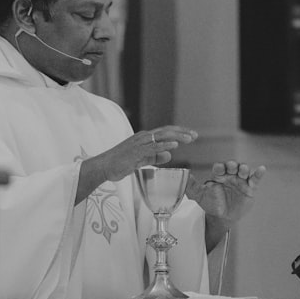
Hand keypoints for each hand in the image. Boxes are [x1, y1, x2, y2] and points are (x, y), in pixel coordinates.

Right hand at [75, 126, 196, 203]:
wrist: (104, 166)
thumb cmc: (120, 163)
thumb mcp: (141, 160)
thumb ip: (154, 157)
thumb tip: (169, 154)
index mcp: (145, 139)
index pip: (165, 132)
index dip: (179, 133)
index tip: (191, 135)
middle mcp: (143, 137)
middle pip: (166, 131)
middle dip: (182, 132)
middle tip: (195, 135)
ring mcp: (139, 143)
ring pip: (161, 136)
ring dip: (177, 136)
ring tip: (189, 138)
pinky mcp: (136, 151)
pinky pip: (152, 147)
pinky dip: (164, 145)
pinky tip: (175, 145)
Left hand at [187, 161, 264, 224]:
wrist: (221, 217)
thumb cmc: (211, 204)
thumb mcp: (199, 196)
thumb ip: (191, 186)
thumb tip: (184, 175)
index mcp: (218, 176)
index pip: (219, 167)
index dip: (220, 167)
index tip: (219, 169)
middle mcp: (230, 176)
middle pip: (233, 166)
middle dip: (232, 165)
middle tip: (231, 167)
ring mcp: (240, 181)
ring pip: (244, 170)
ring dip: (244, 168)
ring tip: (242, 171)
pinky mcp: (250, 188)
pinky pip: (255, 179)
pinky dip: (259, 173)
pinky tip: (262, 169)